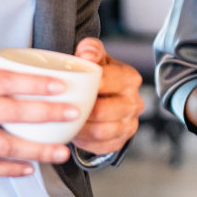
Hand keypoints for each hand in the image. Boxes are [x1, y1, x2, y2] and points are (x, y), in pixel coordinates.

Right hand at [0, 65, 81, 175]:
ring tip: (60, 152)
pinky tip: (28, 169)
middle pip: (13, 113)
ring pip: (5, 145)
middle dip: (47, 115)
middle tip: (73, 115)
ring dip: (36, 150)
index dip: (36, 84)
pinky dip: (9, 169)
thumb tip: (30, 77)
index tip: (61, 85)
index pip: (8, 81)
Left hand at [69, 37, 144, 155]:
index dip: (90, 85)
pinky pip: (100, 146)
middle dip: (82, 110)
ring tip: (66, 121)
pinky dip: (84, 141)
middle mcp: (134, 102)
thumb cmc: (99, 75)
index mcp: (130, 78)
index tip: (71, 86)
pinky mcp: (120, 141)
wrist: (105, 97)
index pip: (111, 81)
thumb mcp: (95, 58)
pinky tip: (74, 132)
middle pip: (106, 110)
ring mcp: (130, 124)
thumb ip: (90, 50)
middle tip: (62, 108)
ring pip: (102, 131)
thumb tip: (86, 55)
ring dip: (81, 128)